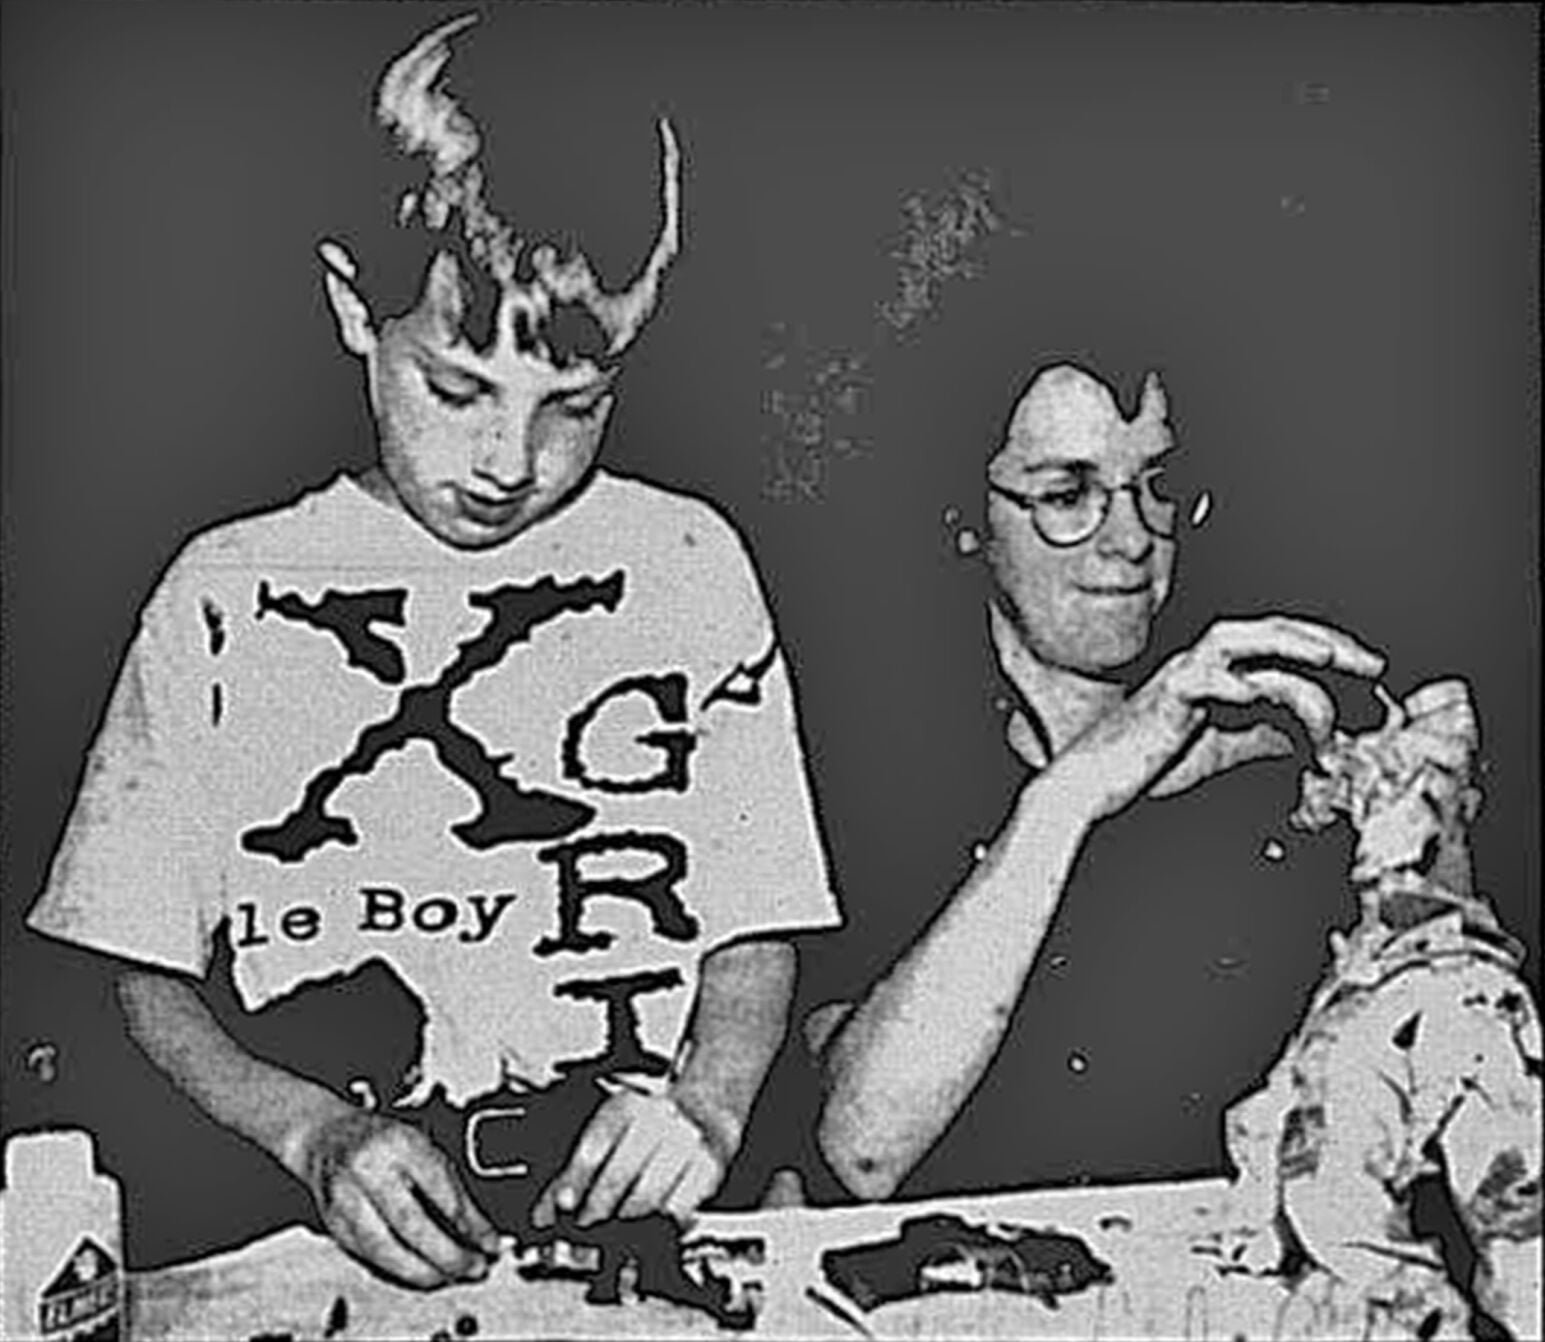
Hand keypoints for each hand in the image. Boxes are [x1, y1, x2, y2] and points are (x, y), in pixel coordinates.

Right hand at [289, 1106, 499, 1289]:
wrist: (326, 1137)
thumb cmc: (383, 1140)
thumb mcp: (423, 1146)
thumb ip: (451, 1187)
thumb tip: (481, 1230)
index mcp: (400, 1143)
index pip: (440, 1190)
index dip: (470, 1224)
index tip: (490, 1243)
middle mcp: (369, 1170)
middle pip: (411, 1225)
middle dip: (448, 1255)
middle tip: (474, 1267)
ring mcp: (346, 1199)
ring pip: (386, 1250)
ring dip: (424, 1271)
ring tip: (450, 1276)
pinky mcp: (334, 1225)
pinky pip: (370, 1257)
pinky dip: (399, 1270)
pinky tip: (420, 1272)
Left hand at [529, 1086, 729, 1228]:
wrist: (702, 1116)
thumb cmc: (643, 1134)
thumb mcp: (605, 1140)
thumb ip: (572, 1177)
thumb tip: (543, 1217)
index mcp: (624, 1108)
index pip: (593, 1148)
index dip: (574, 1182)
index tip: (563, 1207)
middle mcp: (657, 1120)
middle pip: (619, 1173)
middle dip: (596, 1209)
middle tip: (584, 1230)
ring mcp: (685, 1143)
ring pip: (648, 1194)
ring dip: (624, 1222)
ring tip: (611, 1235)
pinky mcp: (708, 1169)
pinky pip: (679, 1207)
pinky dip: (658, 1225)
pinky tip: (646, 1230)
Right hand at [1055, 615, 1384, 821]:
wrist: (1095, 781)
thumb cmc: (1148, 764)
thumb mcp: (1223, 750)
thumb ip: (1264, 737)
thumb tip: (1309, 739)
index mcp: (1218, 672)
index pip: (1281, 648)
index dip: (1329, 654)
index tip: (1371, 677)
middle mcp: (1203, 663)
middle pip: (1271, 632)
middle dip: (1325, 644)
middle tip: (1370, 665)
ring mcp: (1184, 675)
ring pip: (1241, 640)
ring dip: (1289, 646)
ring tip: (1329, 661)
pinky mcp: (1168, 696)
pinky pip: (1208, 679)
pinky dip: (1239, 684)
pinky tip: (1263, 697)